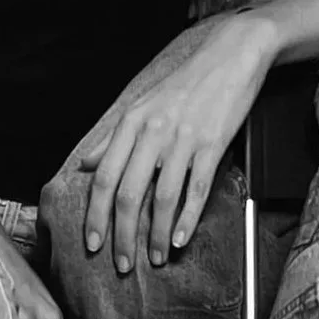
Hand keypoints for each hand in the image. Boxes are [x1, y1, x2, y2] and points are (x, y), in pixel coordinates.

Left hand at [79, 8, 276, 271]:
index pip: (104, 178)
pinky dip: (188, 219)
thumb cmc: (187, 81)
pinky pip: (196, 188)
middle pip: (129, 195)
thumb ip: (113, 137)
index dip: (95, 216)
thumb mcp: (143, 103)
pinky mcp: (212, 142)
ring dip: (157, 236)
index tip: (92, 244)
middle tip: (121, 265)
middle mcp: (153, 130)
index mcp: (132, 121)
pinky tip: (182, 238)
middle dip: (122, 237)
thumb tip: (86, 164)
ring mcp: (184, 137)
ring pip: (163, 198)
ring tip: (156, 258)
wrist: (232, 53)